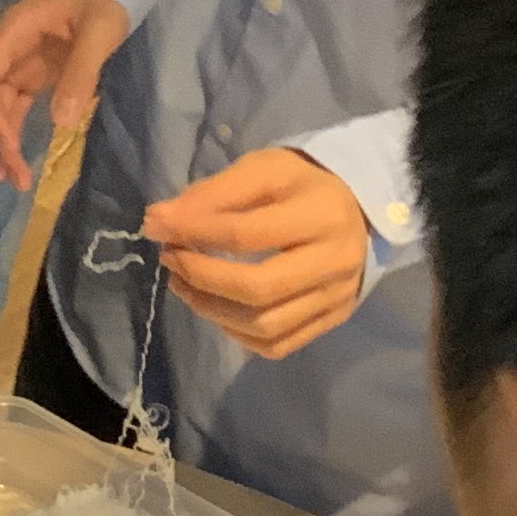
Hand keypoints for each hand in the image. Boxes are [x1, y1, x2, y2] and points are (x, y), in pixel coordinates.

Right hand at [0, 0, 130, 187]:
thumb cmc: (104, 2)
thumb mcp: (100, 32)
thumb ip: (82, 72)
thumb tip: (61, 121)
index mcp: (12, 33)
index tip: (10, 148)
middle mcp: (3, 50)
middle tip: (5, 176)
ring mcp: (14, 64)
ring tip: (11, 179)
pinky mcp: (28, 76)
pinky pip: (7, 108)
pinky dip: (7, 134)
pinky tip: (16, 158)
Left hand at [147, 149, 370, 360]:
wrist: (361, 210)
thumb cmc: (303, 185)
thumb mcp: (263, 170)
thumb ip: (214, 193)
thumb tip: (160, 221)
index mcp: (320, 214)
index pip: (245, 234)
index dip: (193, 232)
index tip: (155, 226)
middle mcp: (334, 262)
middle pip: (257, 288)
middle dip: (201, 277)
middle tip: (170, 259)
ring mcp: (336, 298)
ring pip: (265, 325)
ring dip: (211, 309)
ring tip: (183, 284)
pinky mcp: (332, 321)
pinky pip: (276, 345)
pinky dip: (236, 333)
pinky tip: (217, 308)